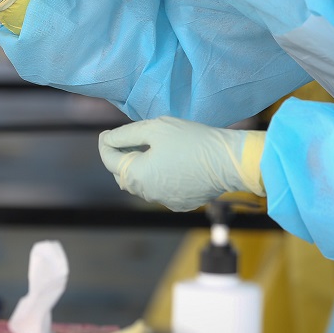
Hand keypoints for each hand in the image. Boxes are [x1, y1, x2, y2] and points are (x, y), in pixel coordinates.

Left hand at [98, 116, 265, 210]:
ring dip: (140, 169)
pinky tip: (169, 163)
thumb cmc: (191, 140)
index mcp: (136, 175)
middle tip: (128, 140)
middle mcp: (146, 194)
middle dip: (121, 158)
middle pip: (123, 175)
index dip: (106, 144)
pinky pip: (160, 190)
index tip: (106, 133)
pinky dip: (158, 178)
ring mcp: (164, 201)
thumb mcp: (154, 128)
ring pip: (142, 184)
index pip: (109, 160)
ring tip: (149, 150)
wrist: (228, 161)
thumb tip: (107, 139)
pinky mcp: (180, 203)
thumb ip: (126, 134)